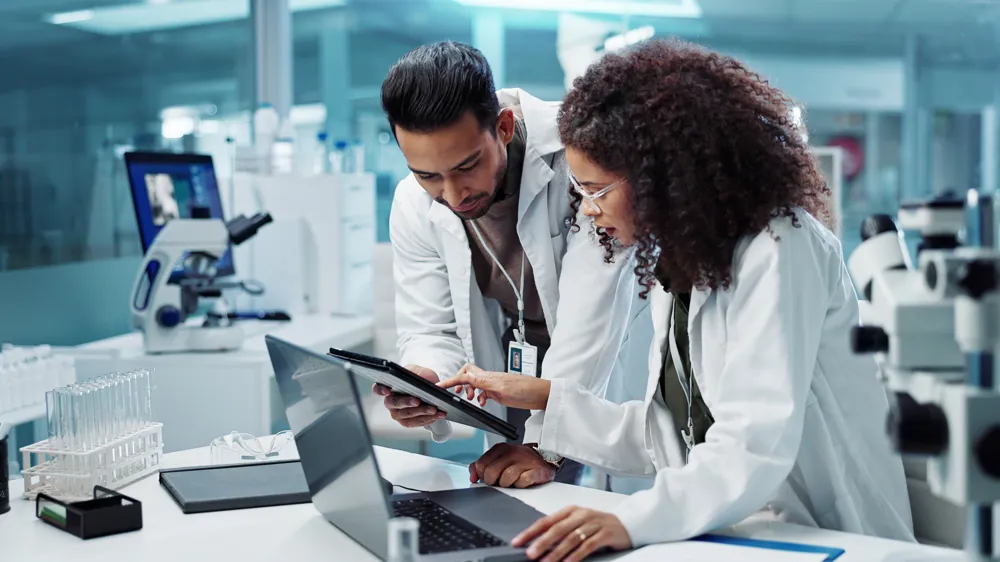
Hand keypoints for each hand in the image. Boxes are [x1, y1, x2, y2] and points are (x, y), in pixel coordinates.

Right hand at [372, 364, 446, 427]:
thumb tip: (420, 380)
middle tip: (418, 401)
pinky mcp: (407, 422)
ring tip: (434, 409)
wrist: (431, 390)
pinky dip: (428, 419)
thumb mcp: (420, 371)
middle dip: (406, 402)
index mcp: (389, 387)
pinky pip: (415, 423)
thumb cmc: (421, 378)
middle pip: (393, 403)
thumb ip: (418, 374)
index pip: (377, 389)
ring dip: (421, 412)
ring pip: (406, 415)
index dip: (380, 390)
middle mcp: (390, 402)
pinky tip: (437, 415)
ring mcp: (397, 413)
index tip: (387, 390)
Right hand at [437, 364, 550, 409]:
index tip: (440, 386)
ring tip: (469, 400)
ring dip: (468, 391)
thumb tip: (466, 377)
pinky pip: (482, 392)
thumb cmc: (526, 389)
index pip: (464, 376)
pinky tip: (482, 403)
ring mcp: (493, 385)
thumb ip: (484, 383)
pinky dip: (478, 398)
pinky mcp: (498, 392)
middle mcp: (489, 379)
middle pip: (467, 375)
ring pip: (473, 384)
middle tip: (457, 394)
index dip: (451, 381)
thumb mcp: (502, 388)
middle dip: (458, 383)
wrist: (541, 395)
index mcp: (488, 376)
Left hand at [469, 443, 555, 487]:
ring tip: (513, 480)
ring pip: (505, 480)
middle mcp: (511, 452)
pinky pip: (521, 483)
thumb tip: (473, 477)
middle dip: (493, 482)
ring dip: (507, 484)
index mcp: (500, 448)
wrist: (543, 458)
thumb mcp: (498, 459)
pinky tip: (522, 481)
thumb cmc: (518, 461)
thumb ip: (482, 466)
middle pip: (491, 473)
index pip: (481, 465)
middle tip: (500, 481)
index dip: (482, 476)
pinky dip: (520, 485)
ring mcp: (524, 460)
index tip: (487, 478)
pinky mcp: (535, 470)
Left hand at [513, 506, 632, 561]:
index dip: (531, 532)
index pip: (546, 520)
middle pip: (557, 529)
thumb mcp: (577, 523)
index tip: (518, 542)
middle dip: (542, 542)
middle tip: (530, 554)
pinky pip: (588, 545)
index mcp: (570, 510)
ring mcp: (594, 523)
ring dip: (557, 551)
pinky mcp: (605, 534)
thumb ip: (560, 530)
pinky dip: (576, 555)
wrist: (627, 524)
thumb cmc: (597, 525)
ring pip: (571, 538)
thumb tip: (537, 544)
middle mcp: (581, 514)